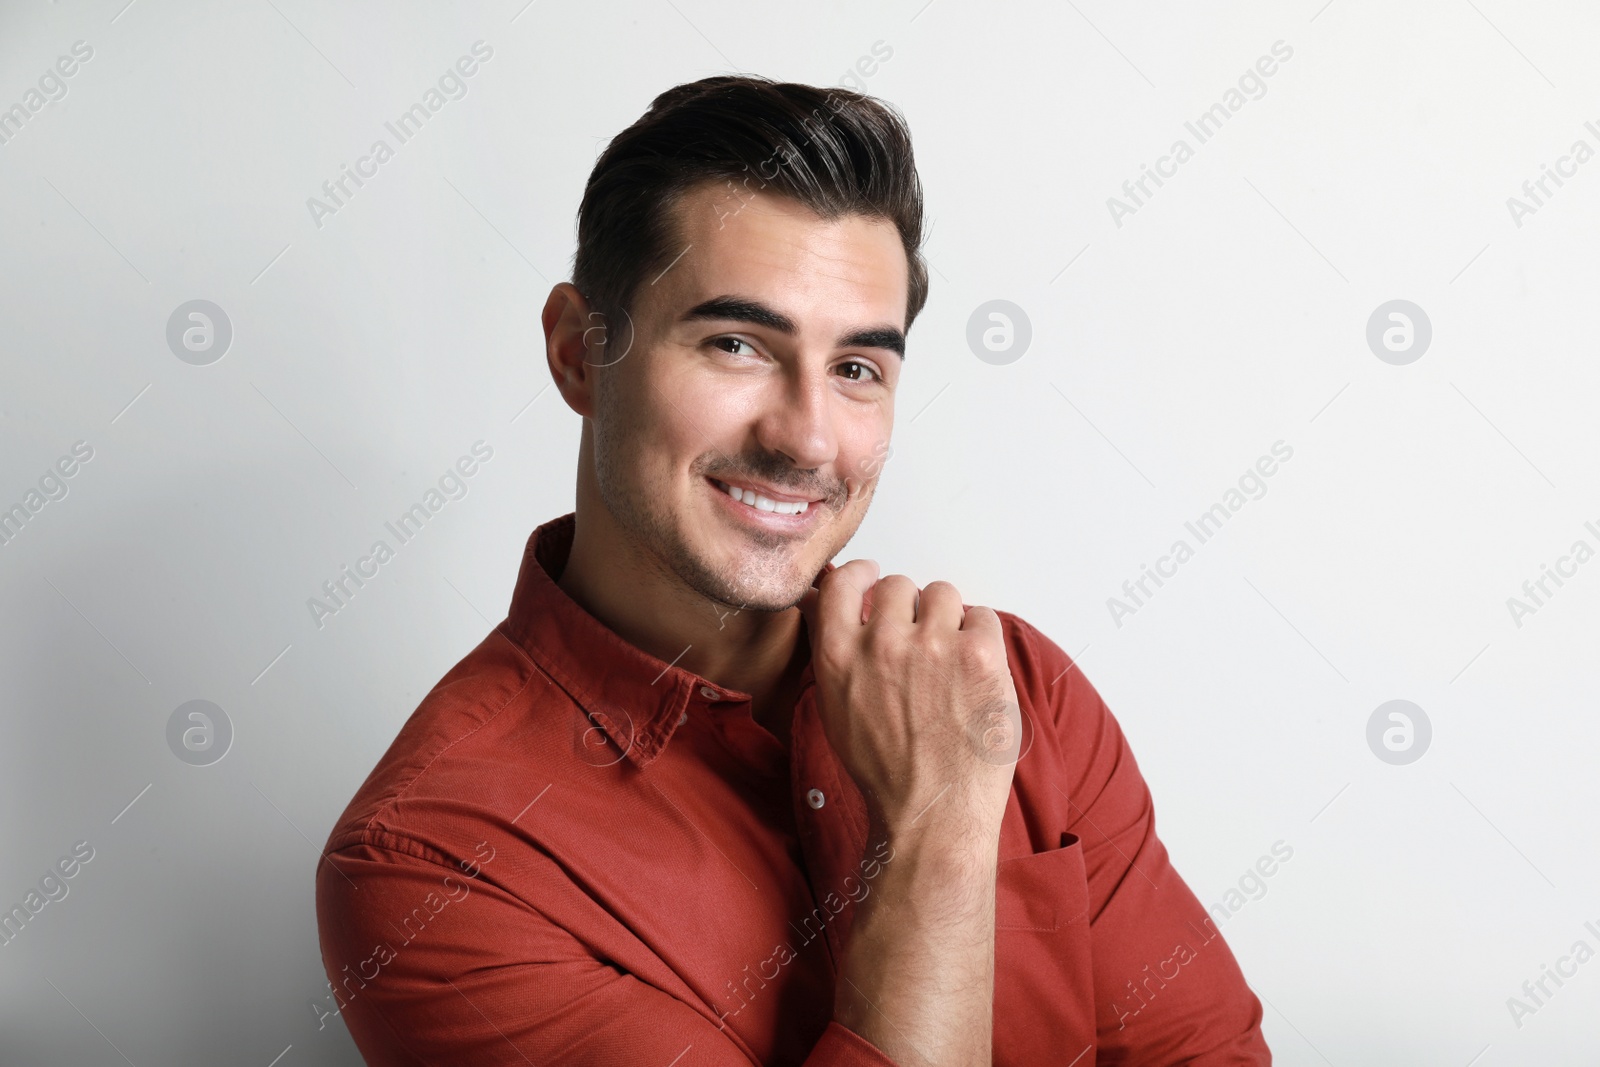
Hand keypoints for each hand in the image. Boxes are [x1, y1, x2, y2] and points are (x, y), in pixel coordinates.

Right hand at [798, 560, 1021, 842]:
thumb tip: (825, 607)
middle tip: (922, 645)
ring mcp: (933, 646)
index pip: (843, 583)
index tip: (872, 578)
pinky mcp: (979, 655)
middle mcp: (883, 643)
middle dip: (912, 610)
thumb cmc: (887, 772)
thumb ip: (833, 653)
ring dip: (948, 619)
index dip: (861, 575)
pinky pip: (982, 616)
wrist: (932, 814)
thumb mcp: (836, 709)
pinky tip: (975, 673)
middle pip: (899, 586)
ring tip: (950, 662)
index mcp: (839, 656)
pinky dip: (981, 637)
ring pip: (943, 594)